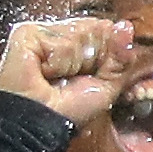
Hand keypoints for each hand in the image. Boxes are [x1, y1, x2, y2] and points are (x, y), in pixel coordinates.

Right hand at [0, 18, 126, 126]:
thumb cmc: (69, 110)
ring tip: (55, 79)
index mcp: (78, 42)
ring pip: (79, 33)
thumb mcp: (107, 85)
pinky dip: (59, 64)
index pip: (105, 29)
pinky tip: (44, 74)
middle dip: (91, 59)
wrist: (41, 125)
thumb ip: (120, 55)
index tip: (92, 75)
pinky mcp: (27, 34)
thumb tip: (126, 26)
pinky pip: (61, 42)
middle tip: (72, 79)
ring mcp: (43, 32)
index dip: (106, 52)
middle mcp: (60, 33)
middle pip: (94, 28)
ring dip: (74, 64)